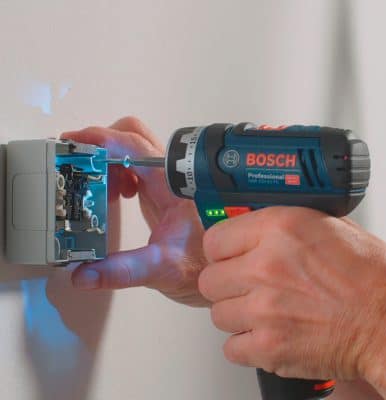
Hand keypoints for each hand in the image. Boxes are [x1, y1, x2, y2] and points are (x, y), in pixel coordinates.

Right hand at [61, 117, 207, 306]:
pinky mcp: (160, 190)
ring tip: (99, 187)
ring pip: (133, 149)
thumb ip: (123, 270)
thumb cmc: (202, 264)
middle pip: (134, 136)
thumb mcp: (162, 269)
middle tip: (82, 163)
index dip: (103, 140)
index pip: (135, 147)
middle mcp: (170, 177)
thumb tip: (84, 273)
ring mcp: (166, 181)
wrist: (220, 268)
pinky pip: (134, 166)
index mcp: (173, 187)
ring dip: (109, 159)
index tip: (75, 143)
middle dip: (104, 143)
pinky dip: (117, 171)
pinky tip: (117, 195)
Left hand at [198, 207, 385, 396]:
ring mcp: (264, 309)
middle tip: (245, 285)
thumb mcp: (324, 226)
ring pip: (217, 314)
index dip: (221, 250)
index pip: (214, 239)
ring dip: (236, 314)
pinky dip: (245, 344)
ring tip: (263, 311)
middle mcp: (266, 267)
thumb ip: (278, 226)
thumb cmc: (369, 277)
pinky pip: (231, 347)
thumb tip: (248, 227)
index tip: (227, 256)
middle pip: (210, 279)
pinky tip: (267, 334)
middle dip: (225, 283)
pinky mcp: (269, 347)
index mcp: (279, 230)